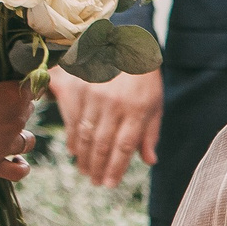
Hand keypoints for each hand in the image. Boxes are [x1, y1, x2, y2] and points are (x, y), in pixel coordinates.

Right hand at [0, 77, 33, 180]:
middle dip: (15, 108)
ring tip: (5, 132)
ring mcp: (6, 145)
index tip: (6, 85)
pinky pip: (17, 171)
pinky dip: (20, 166)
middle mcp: (14, 121)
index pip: (28, 86)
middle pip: (27, 111)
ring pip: (28, 141)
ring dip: (20, 135)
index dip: (18, 85)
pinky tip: (17, 160)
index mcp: (9, 95)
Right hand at [48, 67, 161, 187]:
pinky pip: (71, 121)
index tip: (110, 185)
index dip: (116, 169)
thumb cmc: (142, 75)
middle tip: (96, 182)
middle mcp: (114, 103)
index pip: (124, 147)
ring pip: (85, 136)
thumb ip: (150, 132)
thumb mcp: (155, 101)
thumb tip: (149, 161)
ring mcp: (92, 95)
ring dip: (84, 158)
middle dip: (98, 168)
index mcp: (137, 108)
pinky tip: (75, 151)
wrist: (121, 40)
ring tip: (86, 171)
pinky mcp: (75, 87)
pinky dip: (72, 139)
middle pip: (103, 145)